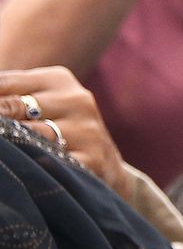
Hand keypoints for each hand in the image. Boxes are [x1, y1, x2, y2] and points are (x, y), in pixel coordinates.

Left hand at [0, 67, 131, 197]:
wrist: (106, 165)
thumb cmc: (57, 129)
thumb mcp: (38, 103)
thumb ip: (6, 97)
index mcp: (58, 79)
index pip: (4, 83)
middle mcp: (76, 100)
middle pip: (13, 107)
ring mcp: (86, 130)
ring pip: (28, 136)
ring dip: (5, 146)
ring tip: (0, 151)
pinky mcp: (91, 160)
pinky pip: (49, 163)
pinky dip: (28, 167)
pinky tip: (16, 169)